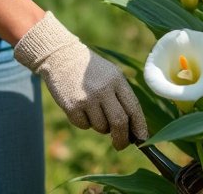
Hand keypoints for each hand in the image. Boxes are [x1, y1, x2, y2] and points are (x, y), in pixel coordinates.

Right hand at [13, 12, 147, 149]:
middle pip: (119, 122)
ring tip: (94, 110)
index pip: (133, 108)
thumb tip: (132, 128)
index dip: (140, 127)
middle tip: (120, 145)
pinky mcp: (72, 106)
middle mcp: (103, 89)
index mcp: (117, 80)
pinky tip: (81, 107)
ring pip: (101, 127)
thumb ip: (122, 97)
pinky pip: (84, 125)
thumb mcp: (111, 75)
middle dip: (122, 138)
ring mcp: (87, 98)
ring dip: (101, 127)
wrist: (61, 57)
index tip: (142, 139)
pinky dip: (85, 122)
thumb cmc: (91, 70)